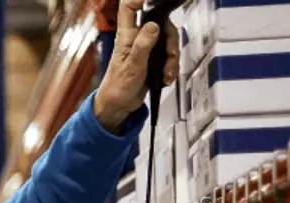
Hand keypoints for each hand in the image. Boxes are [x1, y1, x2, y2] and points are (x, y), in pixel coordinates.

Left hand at [93, 0, 179, 131]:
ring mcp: (145, 48)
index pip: (129, 7)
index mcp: (126, 36)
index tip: (151, 1)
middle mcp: (136, 38)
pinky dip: (171, 66)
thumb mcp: (132, 66)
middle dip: (170, 39)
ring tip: (166, 71)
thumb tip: (153, 25)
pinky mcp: (152, 58)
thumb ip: (143, 45)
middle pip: (160, 23)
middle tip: (169, 54)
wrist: (119, 105)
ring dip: (172, 57)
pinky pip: (168, 55)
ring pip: (167, 40)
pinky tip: (166, 76)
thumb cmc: (117, 87)